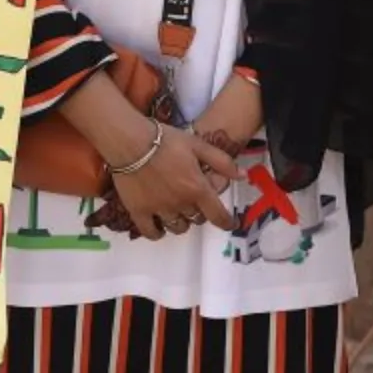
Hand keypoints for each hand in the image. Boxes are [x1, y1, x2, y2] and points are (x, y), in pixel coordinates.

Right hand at [102, 122, 241, 240]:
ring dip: (181, 222)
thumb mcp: (198, 144)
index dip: (227, 222)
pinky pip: (151, 232)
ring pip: (177, 227)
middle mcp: (181, 203)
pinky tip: (159, 224)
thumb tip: (242, 176)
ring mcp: (159, 210)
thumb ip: (221, 162)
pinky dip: (158, 232)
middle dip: (200, 212)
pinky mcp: (139, 211)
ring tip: (177, 211)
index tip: (229, 223)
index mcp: (198, 188)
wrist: (130, 141)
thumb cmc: (165, 140)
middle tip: (194, 201)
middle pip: (197, 219)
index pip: (218, 215)